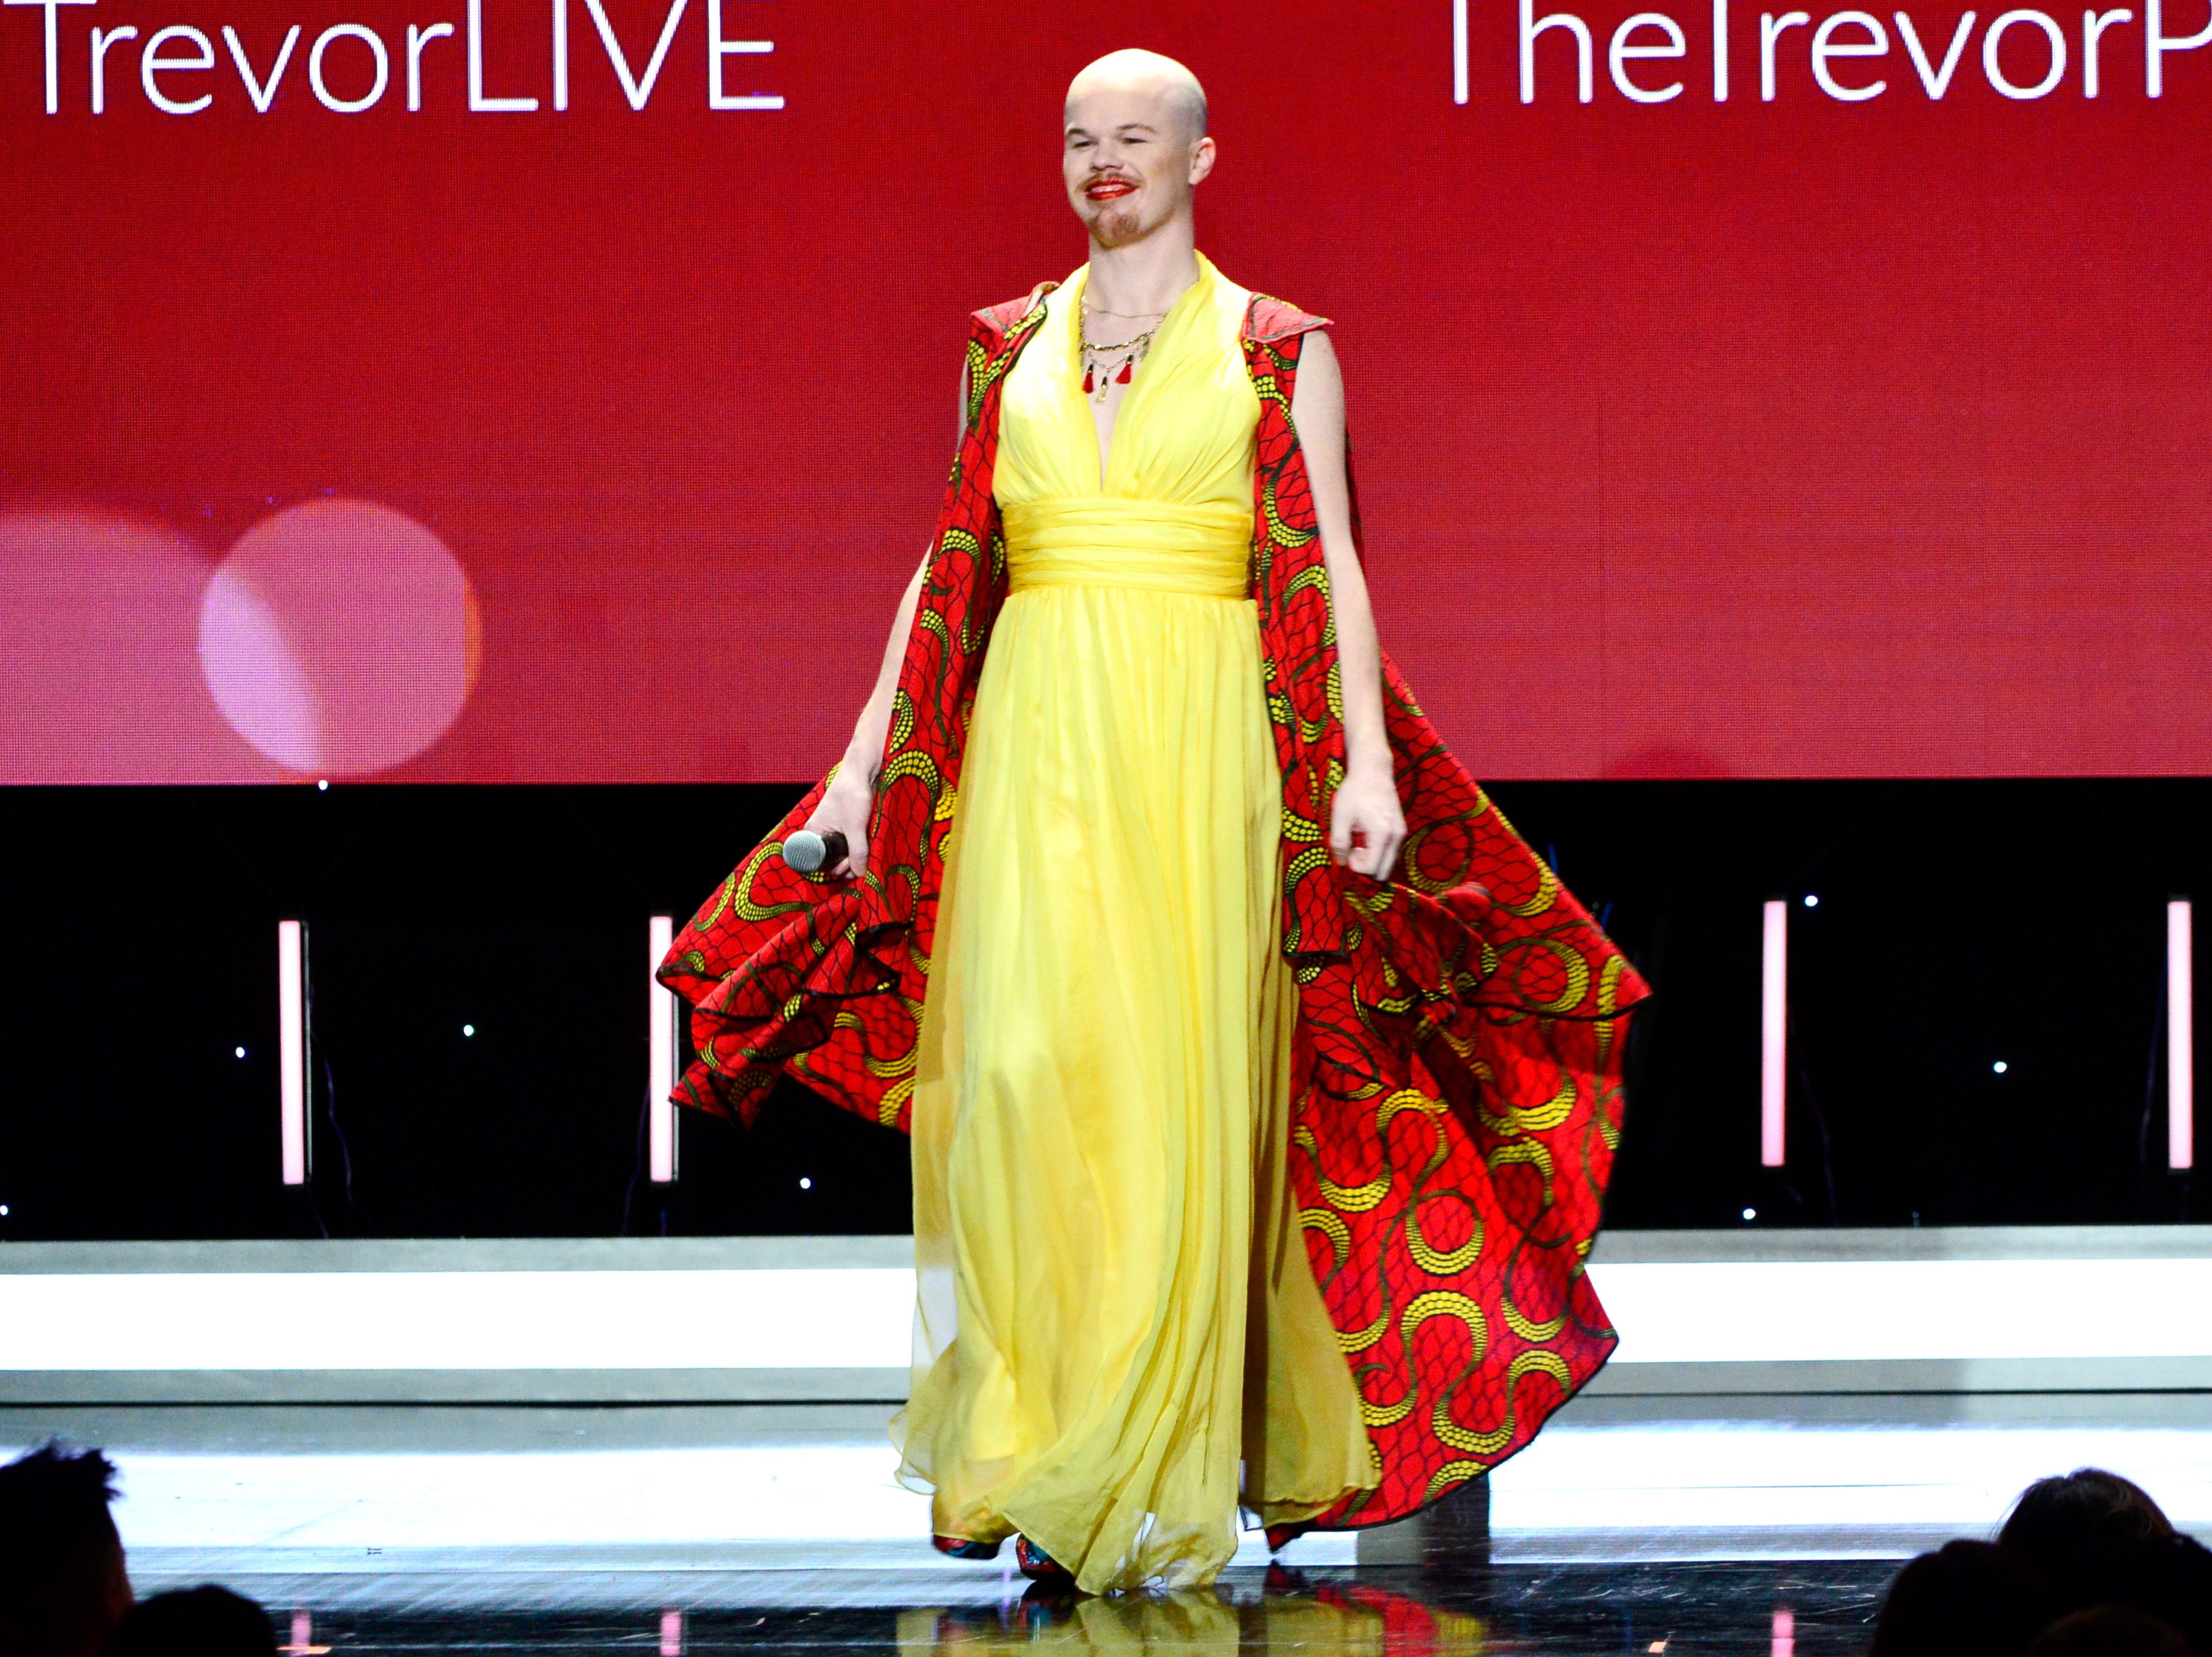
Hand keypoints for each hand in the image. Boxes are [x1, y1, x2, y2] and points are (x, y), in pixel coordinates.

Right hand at [802, 772, 872, 878]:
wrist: (863, 770)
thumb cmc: (853, 795)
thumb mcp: (855, 827)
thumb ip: (857, 852)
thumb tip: (861, 874)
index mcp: (813, 833)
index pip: (817, 863)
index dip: (833, 870)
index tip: (849, 868)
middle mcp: (820, 833)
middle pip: (829, 860)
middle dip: (845, 866)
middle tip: (860, 864)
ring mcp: (833, 830)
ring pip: (841, 853)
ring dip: (853, 859)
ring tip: (865, 857)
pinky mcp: (845, 826)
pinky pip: (848, 844)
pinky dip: (856, 850)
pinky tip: (867, 849)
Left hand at [1329, 766, 1404, 880]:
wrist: (1373, 770)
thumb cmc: (1354, 791)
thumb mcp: (1340, 816)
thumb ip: (1339, 842)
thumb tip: (1342, 863)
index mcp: (1382, 834)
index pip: (1372, 868)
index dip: (1357, 867)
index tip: (1348, 851)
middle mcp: (1397, 837)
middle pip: (1385, 872)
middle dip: (1367, 868)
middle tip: (1354, 851)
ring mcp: (1402, 833)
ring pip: (1389, 863)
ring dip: (1373, 861)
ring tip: (1359, 843)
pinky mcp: (1401, 829)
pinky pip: (1391, 852)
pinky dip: (1379, 853)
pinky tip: (1366, 838)